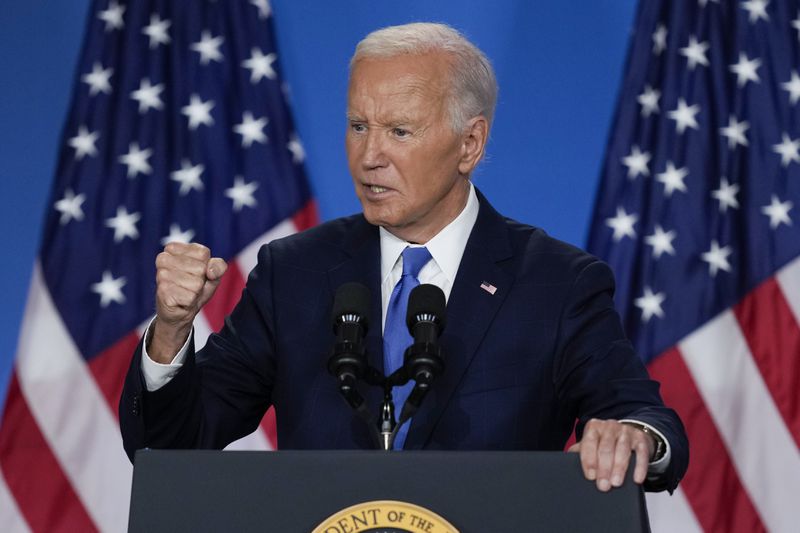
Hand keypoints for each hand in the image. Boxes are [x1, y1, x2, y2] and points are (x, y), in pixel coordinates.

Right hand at [150, 242, 227, 361]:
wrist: (181, 311)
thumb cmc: (196, 288)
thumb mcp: (212, 274)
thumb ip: (218, 266)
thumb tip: (210, 271)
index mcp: (174, 248)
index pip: (203, 253)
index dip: (206, 266)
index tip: (197, 272)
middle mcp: (164, 258)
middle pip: (200, 268)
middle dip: (201, 280)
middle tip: (191, 285)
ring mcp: (161, 275)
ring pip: (196, 283)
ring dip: (196, 292)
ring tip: (186, 293)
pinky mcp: (162, 291)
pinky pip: (190, 297)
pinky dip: (190, 301)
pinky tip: (181, 301)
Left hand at [568, 419, 654, 491]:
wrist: (628, 435)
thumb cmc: (605, 443)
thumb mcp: (592, 444)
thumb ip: (580, 451)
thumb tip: (565, 462)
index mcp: (594, 427)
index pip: (589, 443)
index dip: (589, 460)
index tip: (590, 476)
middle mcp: (610, 426)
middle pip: (606, 448)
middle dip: (604, 468)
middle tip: (603, 485)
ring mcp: (626, 431)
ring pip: (622, 449)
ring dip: (619, 468)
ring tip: (616, 483)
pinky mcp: (640, 438)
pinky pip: (641, 453)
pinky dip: (639, 467)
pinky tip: (636, 478)